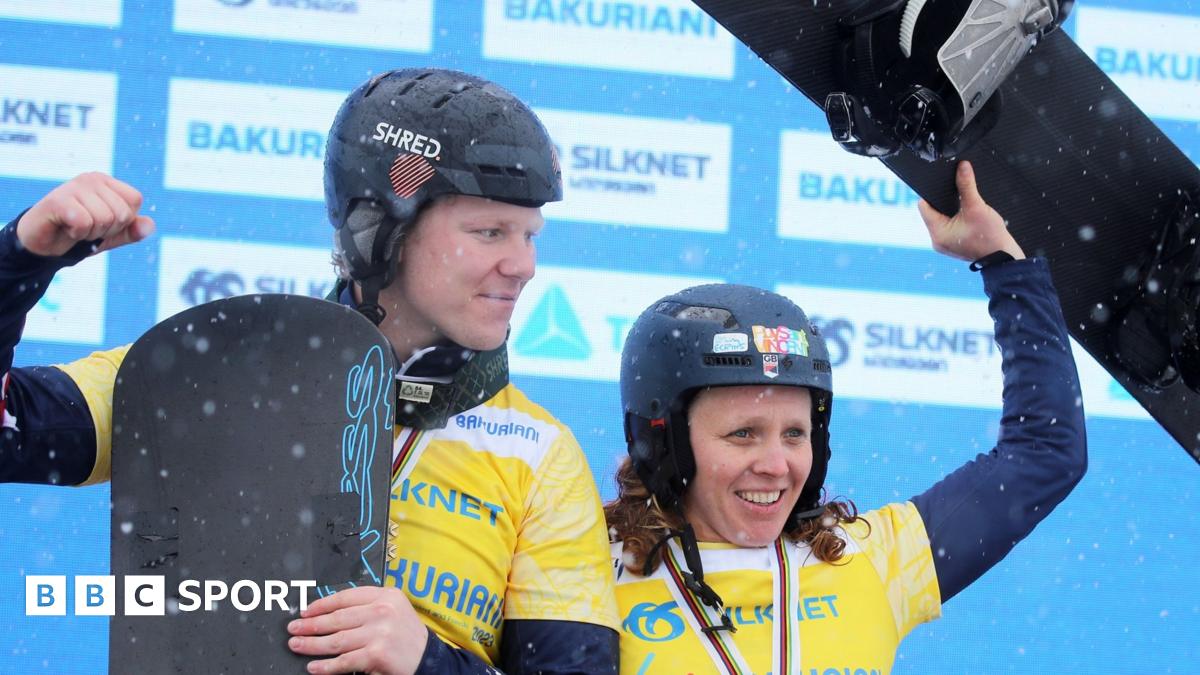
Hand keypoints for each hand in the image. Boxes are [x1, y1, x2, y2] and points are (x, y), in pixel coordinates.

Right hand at [15, 172, 154, 256]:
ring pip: (104, 219)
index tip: (102, 222)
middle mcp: (91, 179)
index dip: (123, 220)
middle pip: (121, 213)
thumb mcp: (111, 235)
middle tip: (86, 226)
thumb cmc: (78, 234)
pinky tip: (65, 227)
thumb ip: (132, 231)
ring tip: (74, 226)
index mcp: (107, 182)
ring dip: (90, 232)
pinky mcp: (58, 199)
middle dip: (106, 229)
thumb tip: (150, 225)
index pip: (135, 200)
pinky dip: (77, 233)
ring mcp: (74, 186)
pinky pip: (84, 222)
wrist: (43, 244)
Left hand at [287, 585, 428, 674]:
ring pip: (337, 640)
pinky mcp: (377, 654)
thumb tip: (329, 613)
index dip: (322, 604)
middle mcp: (383, 611)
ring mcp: (380, 633)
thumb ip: (367, 606)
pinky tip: (314, 666)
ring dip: (312, 644)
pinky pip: (344, 661)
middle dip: (311, 625)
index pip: (346, 597)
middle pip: (338, 618)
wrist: (426, 659)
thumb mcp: (393, 610)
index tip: (306, 611)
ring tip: (297, 645)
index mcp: (386, 595)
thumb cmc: (406, 636)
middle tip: (294, 628)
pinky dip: (326, 666)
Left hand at [917, 161, 1024, 261]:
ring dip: (952, 208)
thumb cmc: (990, 237)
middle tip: (956, 192)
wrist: (1004, 257)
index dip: (932, 192)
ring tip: (963, 204)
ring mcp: (945, 243)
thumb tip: (962, 166)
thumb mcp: (977, 207)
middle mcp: (937, 240)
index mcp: (937, 233)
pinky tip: (967, 214)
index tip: (943, 183)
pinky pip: (950, 225)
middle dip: (944, 200)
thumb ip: (967, 185)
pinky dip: (957, 218)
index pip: (924, 206)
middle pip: (933, 211)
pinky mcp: (954, 244)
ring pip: (942, 218)